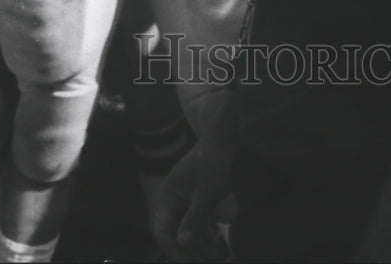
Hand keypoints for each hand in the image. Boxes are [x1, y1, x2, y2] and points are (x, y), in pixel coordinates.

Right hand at [153, 146, 231, 262]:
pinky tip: (217, 243)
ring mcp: (187, 199)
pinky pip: (199, 222)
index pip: (163, 231)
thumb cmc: (215, 162)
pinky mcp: (200, 199)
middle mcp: (174, 200)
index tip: (190, 260)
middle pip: (176, 233)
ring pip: (188, 229)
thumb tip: (182, 243)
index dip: (173, 249)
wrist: (228, 138)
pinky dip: (207, 233)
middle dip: (190, 249)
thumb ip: (194, 219)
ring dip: (200, 244)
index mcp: (169, 196)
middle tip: (208, 260)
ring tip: (217, 254)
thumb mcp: (206, 193)